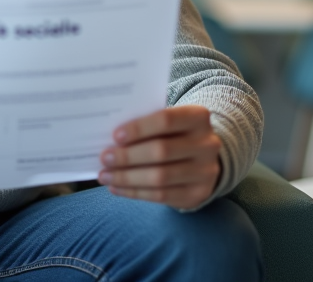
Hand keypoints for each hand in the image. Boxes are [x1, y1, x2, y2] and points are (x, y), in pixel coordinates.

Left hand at [98, 105, 221, 209]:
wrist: (203, 159)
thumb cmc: (175, 135)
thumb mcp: (169, 123)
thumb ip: (147, 126)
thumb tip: (111, 140)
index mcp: (198, 117)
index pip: (166, 120)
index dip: (139, 128)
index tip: (115, 136)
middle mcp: (207, 144)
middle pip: (161, 151)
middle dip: (128, 156)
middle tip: (105, 158)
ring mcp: (205, 171)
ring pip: (159, 177)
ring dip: (127, 178)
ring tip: (105, 176)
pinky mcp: (198, 194)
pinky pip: (161, 196)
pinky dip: (134, 192)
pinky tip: (117, 188)